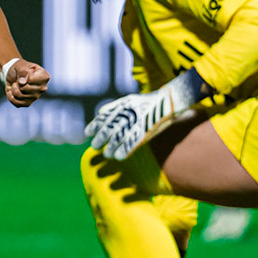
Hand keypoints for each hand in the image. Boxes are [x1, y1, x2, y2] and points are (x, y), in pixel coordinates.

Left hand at [2, 58, 48, 107]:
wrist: (15, 74)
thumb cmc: (20, 69)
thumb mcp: (21, 66)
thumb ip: (23, 72)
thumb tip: (22, 82)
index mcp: (44, 77)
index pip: (31, 80)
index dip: (23, 76)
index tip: (24, 73)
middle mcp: (42, 88)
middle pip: (25, 88)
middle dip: (17, 83)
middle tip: (18, 79)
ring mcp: (35, 97)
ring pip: (19, 95)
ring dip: (13, 88)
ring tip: (15, 84)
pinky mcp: (27, 103)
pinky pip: (16, 102)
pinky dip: (11, 96)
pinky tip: (13, 91)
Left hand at [85, 70, 207, 158]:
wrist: (169, 101)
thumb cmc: (147, 102)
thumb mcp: (129, 99)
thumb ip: (114, 106)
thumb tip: (98, 113)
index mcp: (123, 105)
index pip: (105, 116)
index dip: (95, 125)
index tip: (87, 133)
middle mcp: (129, 112)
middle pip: (110, 128)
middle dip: (101, 138)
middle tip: (95, 146)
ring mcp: (138, 121)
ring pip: (120, 136)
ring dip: (111, 146)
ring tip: (106, 154)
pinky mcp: (147, 130)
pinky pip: (133, 142)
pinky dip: (125, 150)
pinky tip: (118, 157)